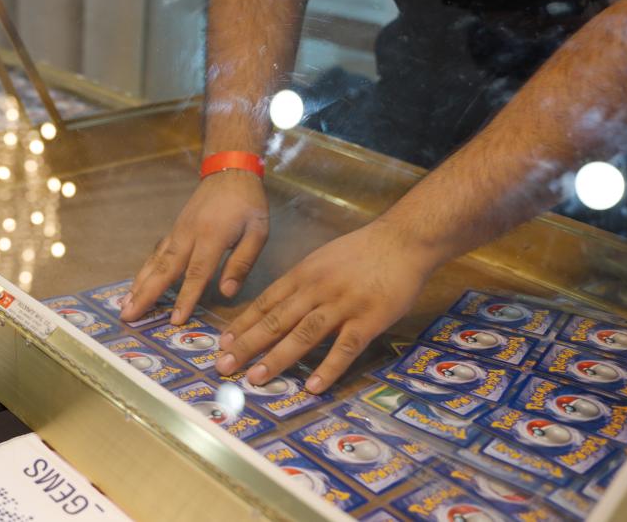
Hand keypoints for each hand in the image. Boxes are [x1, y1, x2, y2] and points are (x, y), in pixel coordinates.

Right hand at [123, 170, 268, 324]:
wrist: (229, 171)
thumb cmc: (247, 203)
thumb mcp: (257, 231)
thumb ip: (242, 262)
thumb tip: (227, 292)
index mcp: (212, 236)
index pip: (197, 273)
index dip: (186, 298)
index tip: (175, 320)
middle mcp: (188, 235)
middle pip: (165, 269)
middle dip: (146, 294)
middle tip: (129, 315)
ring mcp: (178, 231)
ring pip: (155, 261)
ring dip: (139, 284)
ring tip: (125, 304)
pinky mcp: (175, 229)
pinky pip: (157, 253)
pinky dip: (145, 270)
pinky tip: (137, 283)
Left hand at [213, 219, 442, 392]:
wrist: (404, 240)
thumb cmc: (363, 251)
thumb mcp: (323, 259)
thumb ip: (302, 282)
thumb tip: (278, 305)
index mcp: (303, 274)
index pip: (265, 302)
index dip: (243, 324)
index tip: (223, 342)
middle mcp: (316, 290)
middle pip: (276, 320)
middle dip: (247, 344)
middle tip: (224, 365)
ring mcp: (342, 305)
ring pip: (303, 335)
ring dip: (277, 358)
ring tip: (255, 378)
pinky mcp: (370, 319)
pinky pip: (345, 347)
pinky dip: (329, 368)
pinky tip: (313, 386)